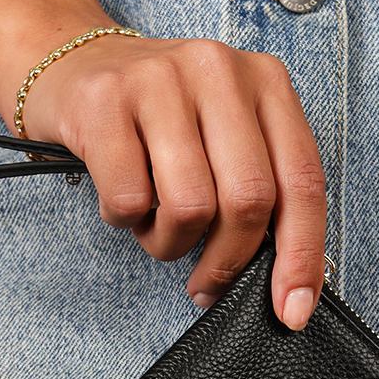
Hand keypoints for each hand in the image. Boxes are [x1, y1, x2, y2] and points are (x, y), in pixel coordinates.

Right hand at [20, 35, 326, 327]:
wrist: (75, 66)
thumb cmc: (163, 124)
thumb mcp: (227, 140)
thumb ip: (263, 192)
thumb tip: (286, 284)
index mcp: (267, 83)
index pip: (303, 183)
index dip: (303, 257)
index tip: (293, 312)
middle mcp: (220, 72)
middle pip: (249, 200)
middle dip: (229, 262)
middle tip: (207, 285)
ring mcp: (161, 79)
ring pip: (190, 206)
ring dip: (171, 243)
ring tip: (156, 227)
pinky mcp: (105, 100)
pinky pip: (130, 200)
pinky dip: (126, 222)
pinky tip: (123, 201)